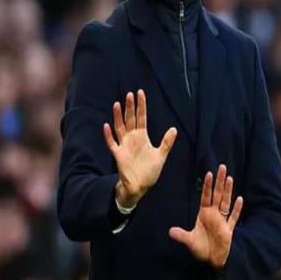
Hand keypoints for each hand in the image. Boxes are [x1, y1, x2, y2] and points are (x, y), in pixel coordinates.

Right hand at [103, 90, 176, 207]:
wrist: (140, 186)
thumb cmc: (150, 171)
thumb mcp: (161, 155)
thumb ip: (166, 142)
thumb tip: (174, 129)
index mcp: (142, 136)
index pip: (141, 117)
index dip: (141, 106)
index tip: (140, 93)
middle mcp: (132, 138)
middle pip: (130, 119)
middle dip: (130, 107)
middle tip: (130, 94)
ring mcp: (124, 145)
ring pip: (120, 127)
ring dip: (118, 116)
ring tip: (117, 104)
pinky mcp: (118, 155)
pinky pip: (112, 143)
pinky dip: (108, 135)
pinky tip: (106, 125)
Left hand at [169, 164, 243, 268]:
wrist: (212, 260)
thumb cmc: (201, 248)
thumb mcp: (190, 241)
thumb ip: (181, 235)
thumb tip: (170, 231)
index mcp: (204, 214)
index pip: (206, 196)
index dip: (207, 185)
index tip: (209, 173)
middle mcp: (214, 214)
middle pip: (217, 195)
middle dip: (219, 181)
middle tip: (222, 167)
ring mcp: (222, 221)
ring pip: (226, 202)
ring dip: (228, 191)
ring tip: (229, 178)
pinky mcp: (228, 230)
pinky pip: (233, 217)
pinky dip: (236, 209)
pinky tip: (240, 199)